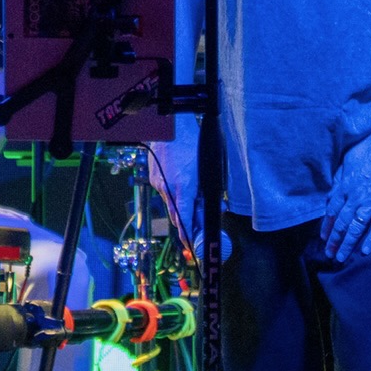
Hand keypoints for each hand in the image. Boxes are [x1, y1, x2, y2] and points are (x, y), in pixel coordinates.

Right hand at [148, 122, 202, 250]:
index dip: (189, 234)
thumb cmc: (193, 143)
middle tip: (196, 229)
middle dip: (186, 223)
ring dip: (180, 205)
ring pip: (170, 202)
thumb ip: (209, 191)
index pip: (185, 218)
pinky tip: (179, 181)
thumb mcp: (207, 168)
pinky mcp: (153, 177)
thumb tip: (217, 209)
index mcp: (184, 186)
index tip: (193, 244)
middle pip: (176, 215)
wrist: (168, 126)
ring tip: (191, 200)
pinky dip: (173, 192)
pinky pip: (164, 191)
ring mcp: (159, 182)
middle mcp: (168, 188)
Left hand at [319, 135, 370, 263]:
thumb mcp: (348, 159)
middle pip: (341, 223)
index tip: (323, 238)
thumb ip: (340, 177)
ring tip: (341, 257)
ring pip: (356, 227)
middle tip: (329, 254)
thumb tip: (333, 189)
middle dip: (334, 240)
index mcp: (345, 186)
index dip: (327, 226)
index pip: (332, 211)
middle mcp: (355, 197)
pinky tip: (365, 251)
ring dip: (347, 243)